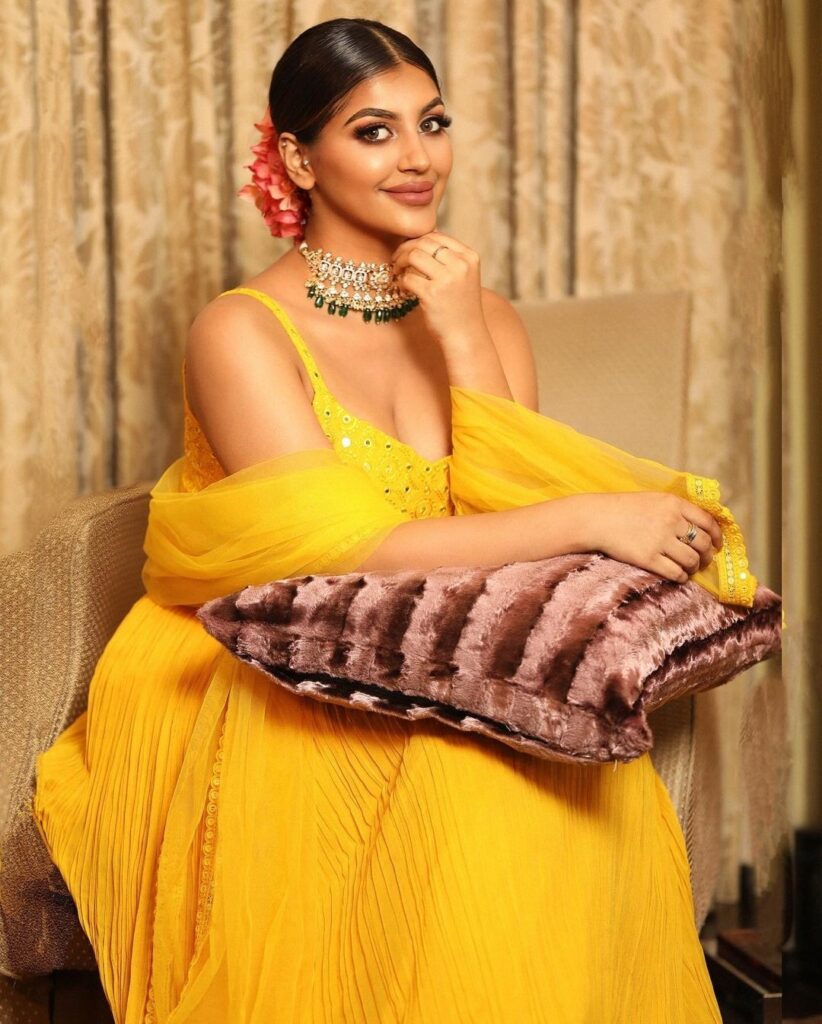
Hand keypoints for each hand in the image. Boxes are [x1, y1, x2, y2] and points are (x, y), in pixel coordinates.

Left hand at [390, 230, 484, 343]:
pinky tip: (403, 287)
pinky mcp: (432, 294)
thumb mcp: (463, 276)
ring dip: (400, 262)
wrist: (466, 335)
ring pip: (414, 256)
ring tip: (397, 272)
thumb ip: (448, 257)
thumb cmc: (461, 306)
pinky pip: (408, 278)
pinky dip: (401, 281)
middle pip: (423, 243)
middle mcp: (460, 265)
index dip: (417, 240)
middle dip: (405, 249)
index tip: (407, 249)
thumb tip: (422, 238)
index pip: (437, 236)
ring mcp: (447, 279)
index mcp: (469, 257)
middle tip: (396, 259)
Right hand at [583, 491, 723, 582]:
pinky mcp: (649, 558)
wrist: (597, 519)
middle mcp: (671, 521)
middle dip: (707, 555)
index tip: (717, 544)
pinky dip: (681, 577)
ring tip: (689, 568)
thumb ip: (675, 509)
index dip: (717, 536)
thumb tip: (699, 525)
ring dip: (694, 567)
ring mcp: (660, 541)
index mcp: (674, 504)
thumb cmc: (623, 508)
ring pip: (692, 560)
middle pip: (703, 543)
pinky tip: (678, 576)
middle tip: (703, 560)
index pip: (708, 522)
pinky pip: (676, 573)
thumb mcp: (653, 499)